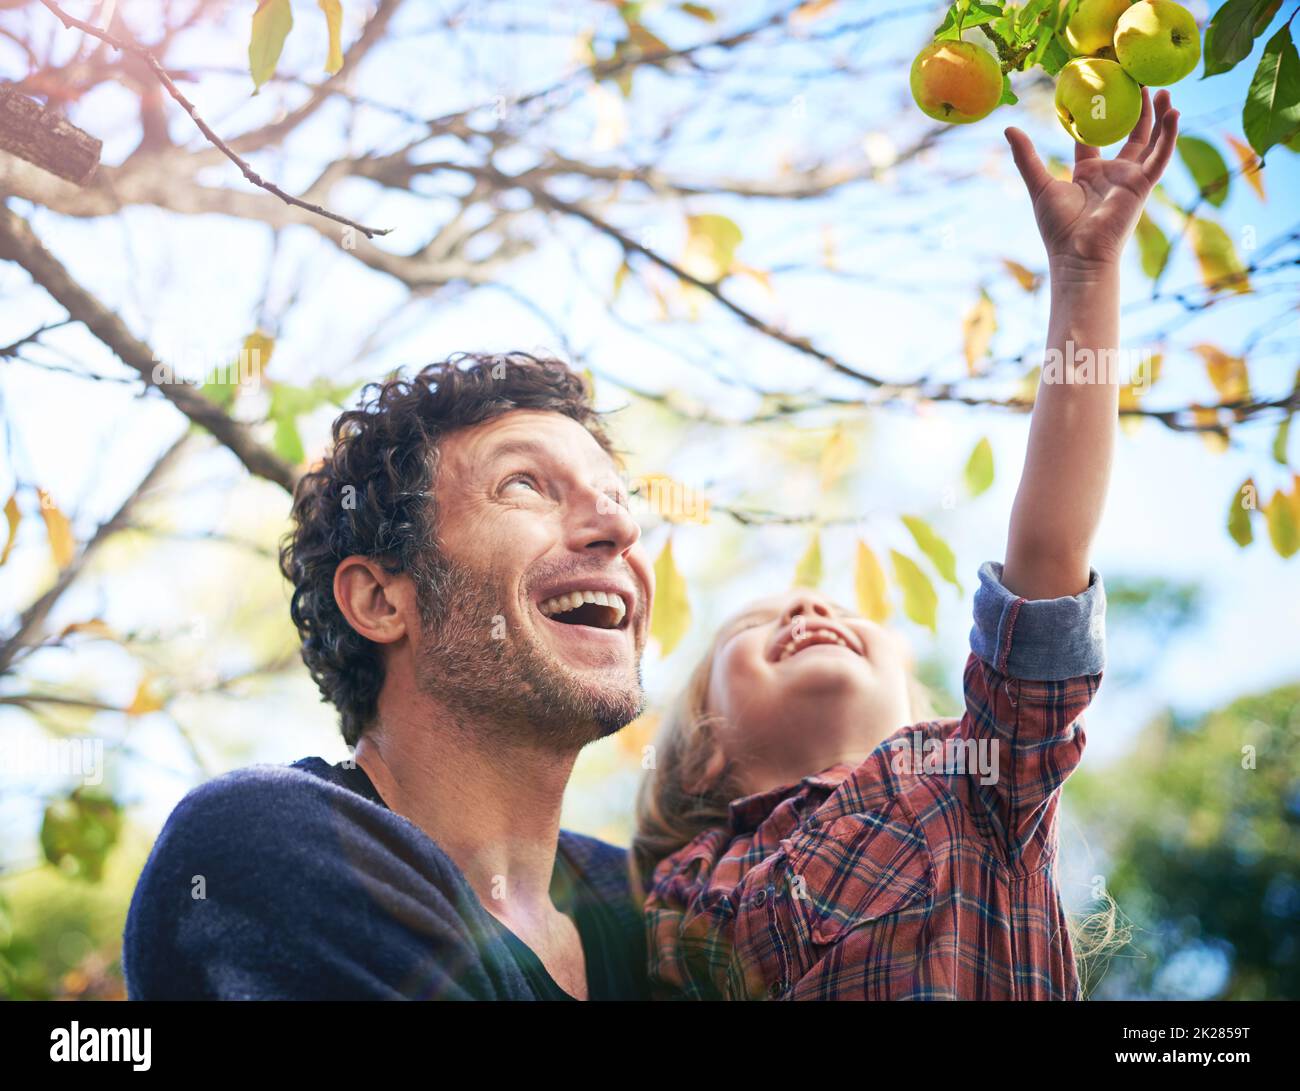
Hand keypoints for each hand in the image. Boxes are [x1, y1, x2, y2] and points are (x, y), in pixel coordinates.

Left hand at [1004, 87, 1178, 270]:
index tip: (1104, 87)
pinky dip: (1169, 136)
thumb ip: (1026, 156)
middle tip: (1141, 80)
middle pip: (1131, 134)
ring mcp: (1130, 178)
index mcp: (1089, 172)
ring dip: (1160, 116)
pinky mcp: (1143, 185)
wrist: (1077, 253)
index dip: (1101, 114)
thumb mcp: (1039, 183)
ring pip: (1151, 141)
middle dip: (1138, 109)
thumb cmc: (1058, 227)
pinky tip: (1175, 112)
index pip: (1097, 137)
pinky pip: (1160, 157)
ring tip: (1166, 89)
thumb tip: (1008, 127)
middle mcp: (1113, 173)